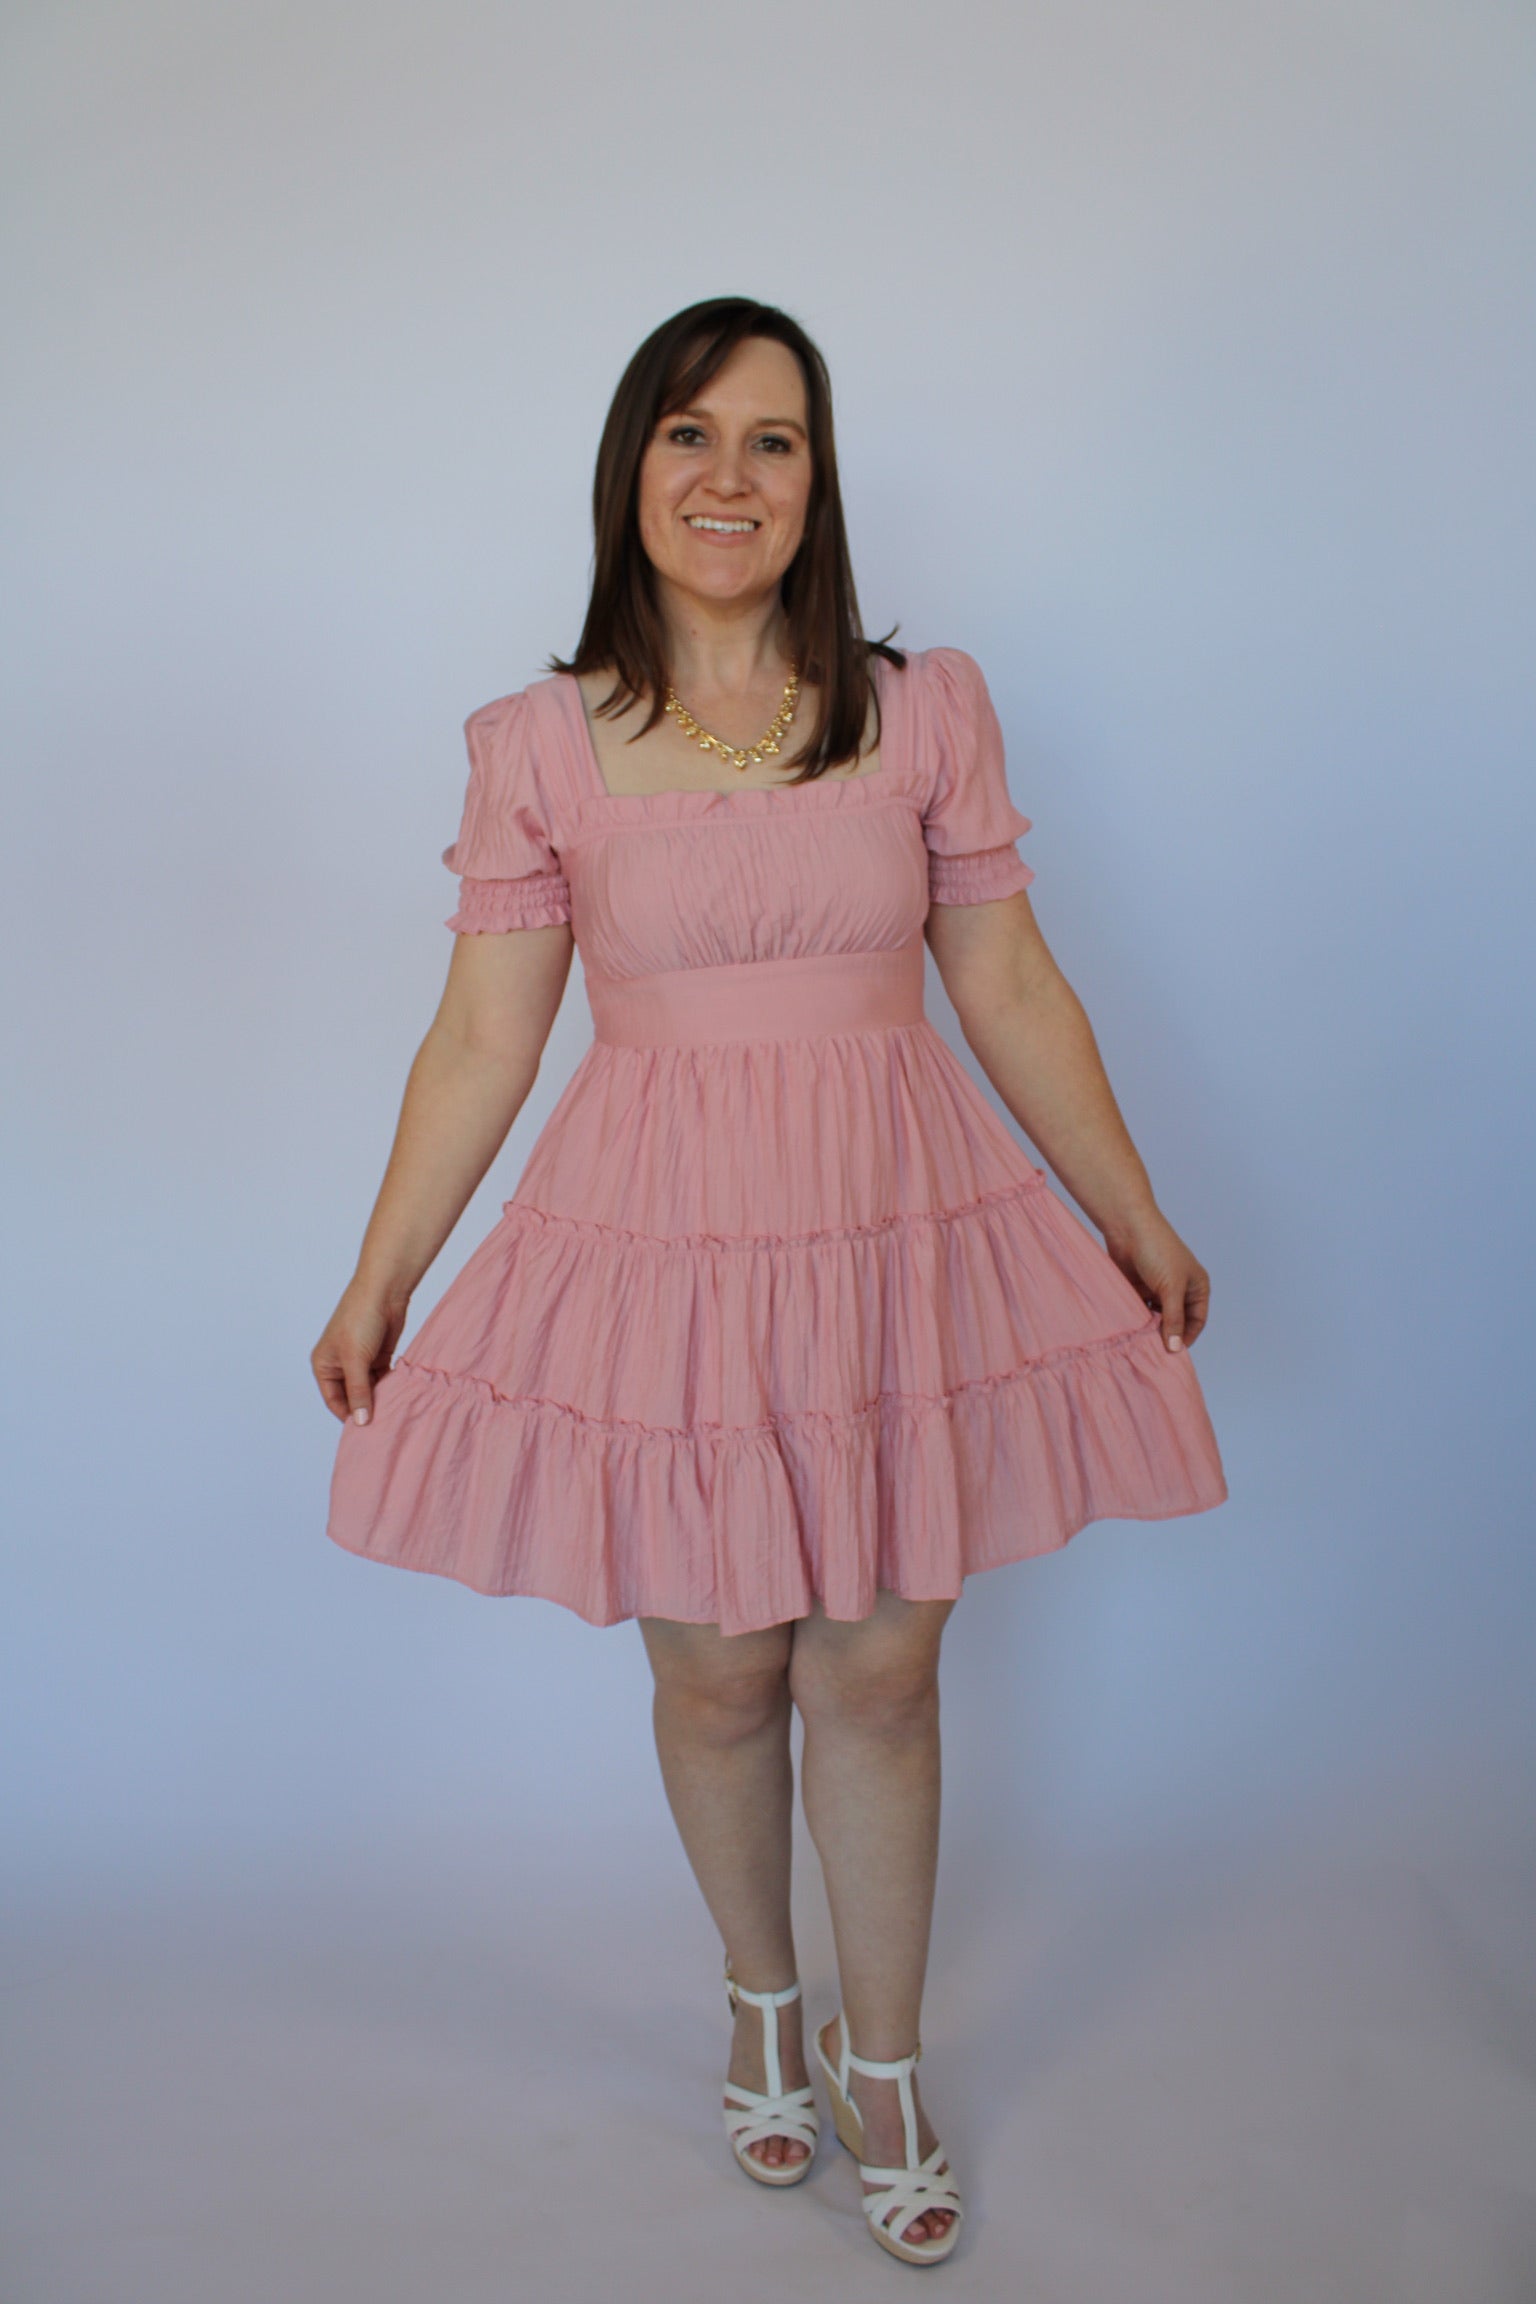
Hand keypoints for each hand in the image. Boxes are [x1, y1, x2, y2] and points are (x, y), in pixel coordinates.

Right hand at [311, 1283, 409, 1424]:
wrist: (384, 1291)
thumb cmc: (360, 1319)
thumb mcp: (356, 1359)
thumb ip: (358, 1391)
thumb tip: (361, 1422)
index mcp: (324, 1365)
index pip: (334, 1400)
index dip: (348, 1416)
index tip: (365, 1433)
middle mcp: (340, 1365)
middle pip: (352, 1397)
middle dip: (365, 1409)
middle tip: (382, 1428)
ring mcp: (360, 1361)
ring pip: (369, 1389)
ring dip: (379, 1399)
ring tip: (393, 1415)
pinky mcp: (378, 1356)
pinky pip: (382, 1380)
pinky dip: (389, 1388)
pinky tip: (399, 1398)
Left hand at [1102, 1211, 1210, 1352]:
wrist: (1128, 1227)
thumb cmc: (1157, 1251)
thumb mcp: (1171, 1287)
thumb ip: (1173, 1319)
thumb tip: (1175, 1348)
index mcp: (1197, 1287)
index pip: (1197, 1320)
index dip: (1187, 1336)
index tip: (1173, 1352)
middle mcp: (1180, 1290)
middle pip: (1176, 1321)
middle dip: (1167, 1334)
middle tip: (1155, 1351)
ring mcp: (1158, 1290)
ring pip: (1157, 1318)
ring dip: (1150, 1328)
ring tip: (1141, 1341)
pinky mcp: (1139, 1289)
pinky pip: (1140, 1311)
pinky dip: (1137, 1320)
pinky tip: (1130, 1329)